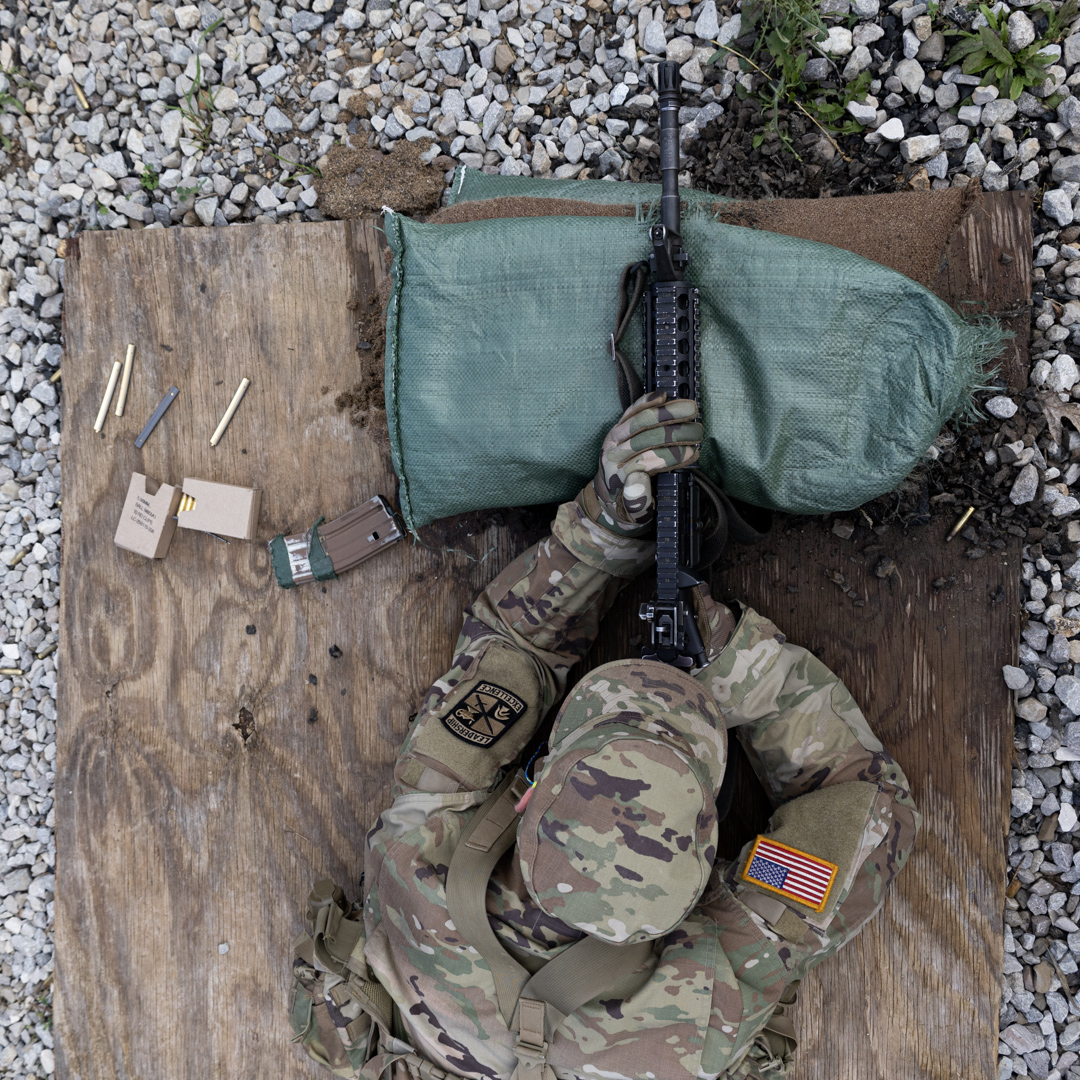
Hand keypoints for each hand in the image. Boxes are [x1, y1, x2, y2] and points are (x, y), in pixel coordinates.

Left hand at [592, 391, 701, 532]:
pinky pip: (631, 412)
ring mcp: (613, 439)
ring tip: (691, 409)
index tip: (692, 453)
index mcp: (618, 477)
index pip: (647, 461)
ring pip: (640, 420)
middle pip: (646, 437)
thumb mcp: (634, 514)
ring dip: (667, 412)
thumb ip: (638, 501)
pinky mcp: (617, 429)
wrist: (606, 497)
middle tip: (698, 433)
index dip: (671, 456)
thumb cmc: (626, 507)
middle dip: (675, 432)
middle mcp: (613, 455)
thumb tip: (639, 478)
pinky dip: (646, 402)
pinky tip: (663, 396)